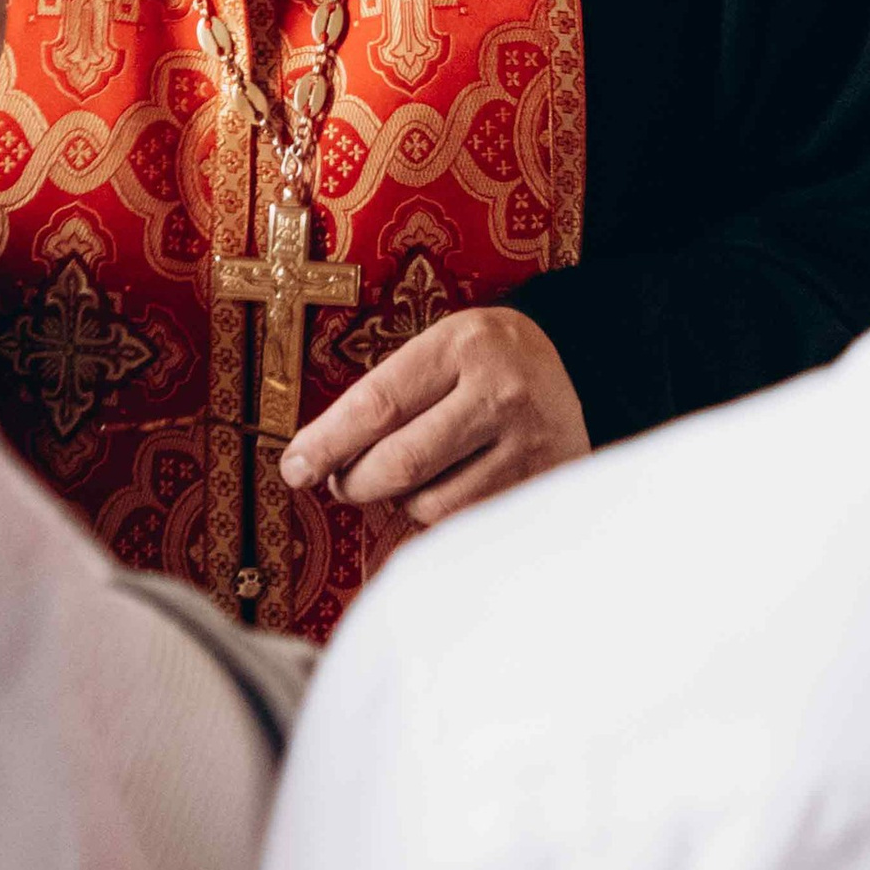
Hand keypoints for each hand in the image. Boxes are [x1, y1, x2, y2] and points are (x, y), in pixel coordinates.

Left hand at [279, 305, 587, 529]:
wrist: (574, 367)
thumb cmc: (482, 361)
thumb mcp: (440, 349)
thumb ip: (389, 394)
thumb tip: (317, 459)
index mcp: (463, 345)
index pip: (378, 404)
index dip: (327, 443)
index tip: (294, 468)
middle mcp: (500, 393)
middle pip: (401, 463)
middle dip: (355, 482)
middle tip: (340, 481)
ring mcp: (528, 446)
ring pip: (431, 505)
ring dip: (402, 501)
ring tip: (410, 475)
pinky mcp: (543, 488)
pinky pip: (466, 525)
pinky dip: (440, 517)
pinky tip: (446, 487)